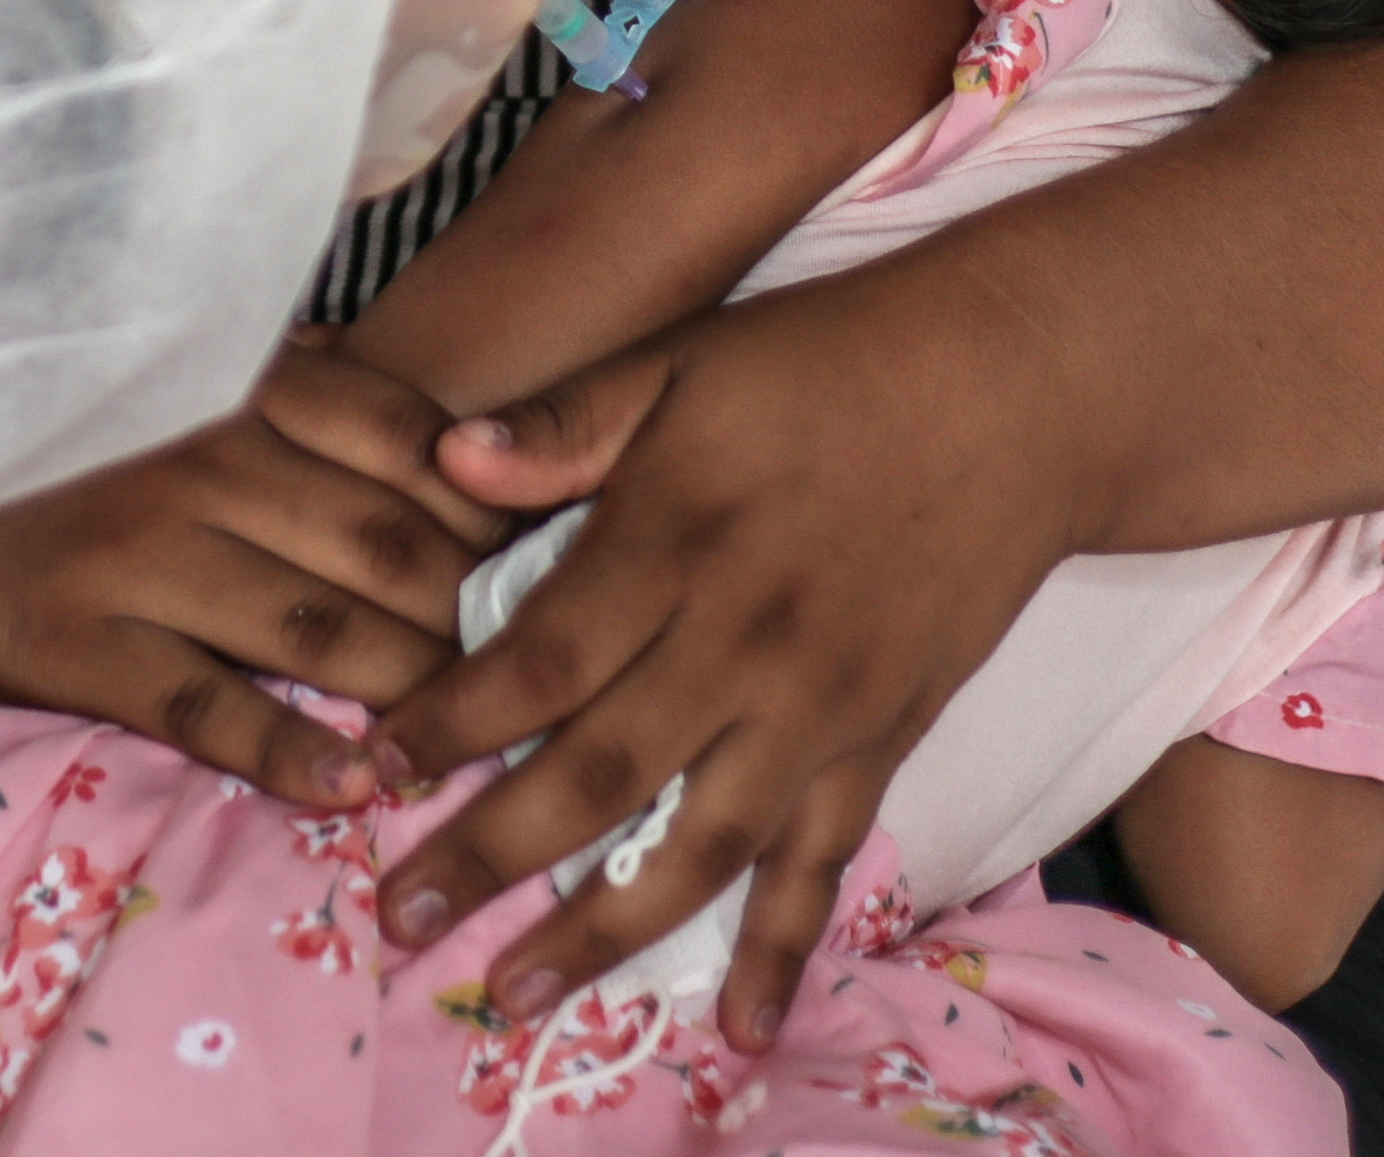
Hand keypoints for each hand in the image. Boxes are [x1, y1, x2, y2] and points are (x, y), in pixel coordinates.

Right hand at [0, 345, 496, 807]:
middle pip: (389, 549)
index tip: (560, 568)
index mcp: (241, 385)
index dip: (499, 514)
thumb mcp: (194, 378)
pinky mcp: (79, 641)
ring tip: (480, 746)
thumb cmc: (75, 429)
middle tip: (541, 683)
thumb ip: (316, 397)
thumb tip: (478, 450)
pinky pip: (207, 707)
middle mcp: (200, 460)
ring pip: (319, 631)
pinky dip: (292, 752)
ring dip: (415, 695)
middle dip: (477, 622)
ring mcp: (137, 552)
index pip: (414, 445)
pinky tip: (358, 788)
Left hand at [358, 272, 1087, 1042]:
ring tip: (522, 997)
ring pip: (698, 844)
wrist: (1012, 393)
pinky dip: (784, 946)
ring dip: (605, 931)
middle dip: (490, 854)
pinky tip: (745, 1025)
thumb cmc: (823, 364)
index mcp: (675, 540)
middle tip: (401, 923)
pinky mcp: (882, 737)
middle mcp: (742, 640)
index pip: (540, 657)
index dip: (450, 722)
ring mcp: (818, 704)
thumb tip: (440, 459)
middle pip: (598, 772)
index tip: (370, 771)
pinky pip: (824, 861)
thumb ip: (563, 423)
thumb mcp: (682, 360)